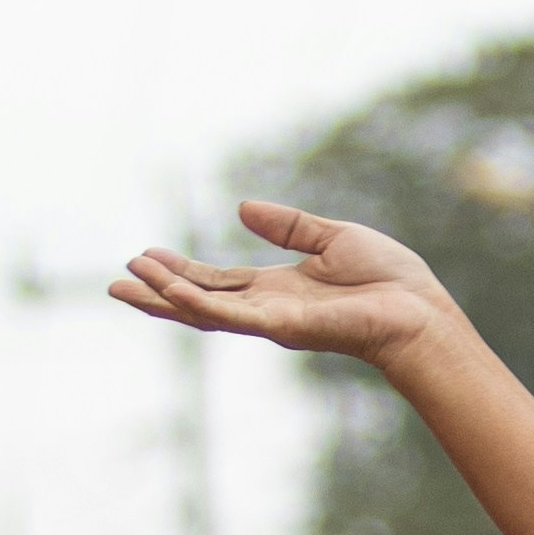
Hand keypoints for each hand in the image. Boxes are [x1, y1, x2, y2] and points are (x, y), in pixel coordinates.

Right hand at [109, 202, 462, 370]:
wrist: (417, 311)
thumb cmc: (387, 280)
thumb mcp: (330, 237)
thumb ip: (287, 226)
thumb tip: (242, 207)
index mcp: (277, 291)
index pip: (218, 283)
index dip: (181, 272)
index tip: (147, 257)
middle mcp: (267, 310)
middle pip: (199, 302)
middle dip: (157, 294)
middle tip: (116, 282)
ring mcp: (270, 322)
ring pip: (204, 311)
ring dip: (163, 298)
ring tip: (126, 283)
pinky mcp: (281, 327)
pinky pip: (228, 315)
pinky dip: (195, 301)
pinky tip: (166, 289)